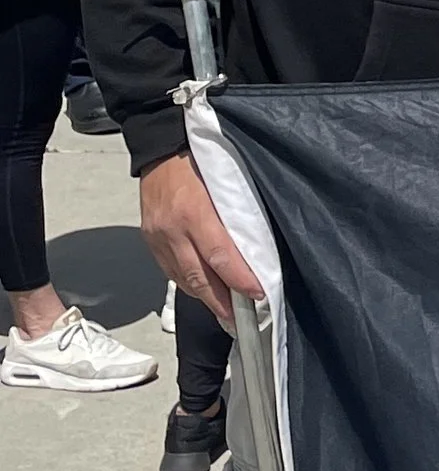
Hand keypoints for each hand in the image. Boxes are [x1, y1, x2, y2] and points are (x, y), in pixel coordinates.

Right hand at [140, 152, 261, 324]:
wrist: (161, 148)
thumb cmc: (200, 160)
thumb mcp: (225, 182)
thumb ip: (236, 215)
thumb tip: (254, 248)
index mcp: (195, 212)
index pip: (221, 257)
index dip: (240, 281)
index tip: (258, 295)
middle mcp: (173, 230)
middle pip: (199, 278)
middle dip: (221, 303)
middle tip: (240, 321)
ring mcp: (157, 237)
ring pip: (182, 279)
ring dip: (205, 298)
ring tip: (224, 313)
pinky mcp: (149, 240)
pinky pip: (169, 270)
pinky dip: (188, 283)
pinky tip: (202, 289)